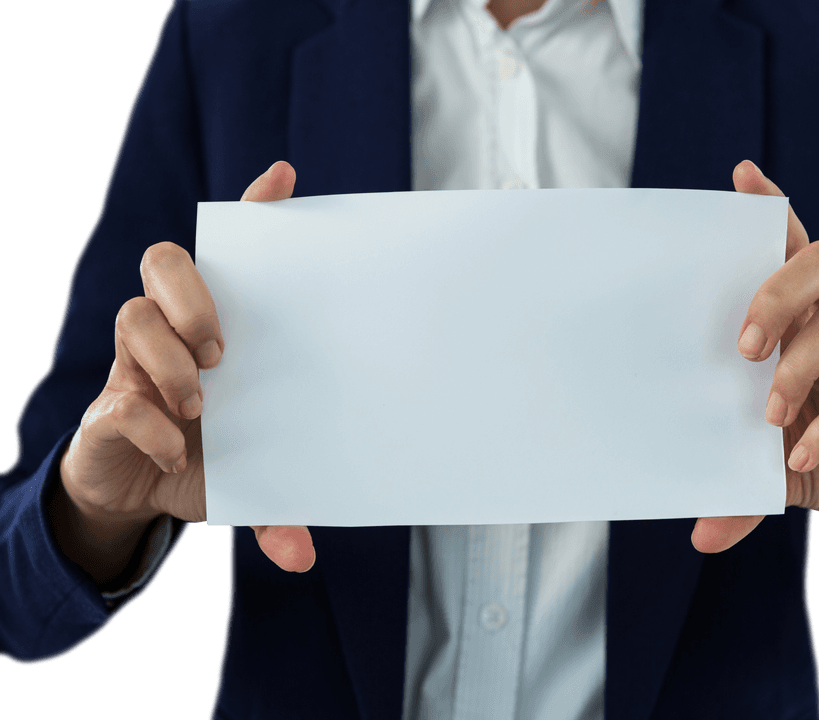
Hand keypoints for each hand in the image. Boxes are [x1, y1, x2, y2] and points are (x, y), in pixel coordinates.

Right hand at [57, 161, 314, 578]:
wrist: (141, 496)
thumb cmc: (208, 459)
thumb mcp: (253, 478)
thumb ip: (282, 506)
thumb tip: (301, 556)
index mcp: (217, 331)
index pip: (231, 255)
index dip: (254, 210)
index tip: (286, 179)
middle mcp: (173, 335)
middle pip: (163, 262)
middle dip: (192, 290)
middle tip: (223, 346)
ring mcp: (134, 366)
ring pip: (132, 318)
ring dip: (169, 358)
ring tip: (200, 406)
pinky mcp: (107, 408)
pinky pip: (119, 399)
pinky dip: (149, 424)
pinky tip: (173, 450)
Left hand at [691, 161, 818, 564]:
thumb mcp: (778, 468)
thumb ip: (738, 491)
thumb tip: (698, 535)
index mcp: (807, 324)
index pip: (791, 252)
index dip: (772, 211)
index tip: (739, 176)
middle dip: (777, 289)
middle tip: (742, 343)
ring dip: (801, 360)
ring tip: (768, 409)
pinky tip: (799, 453)